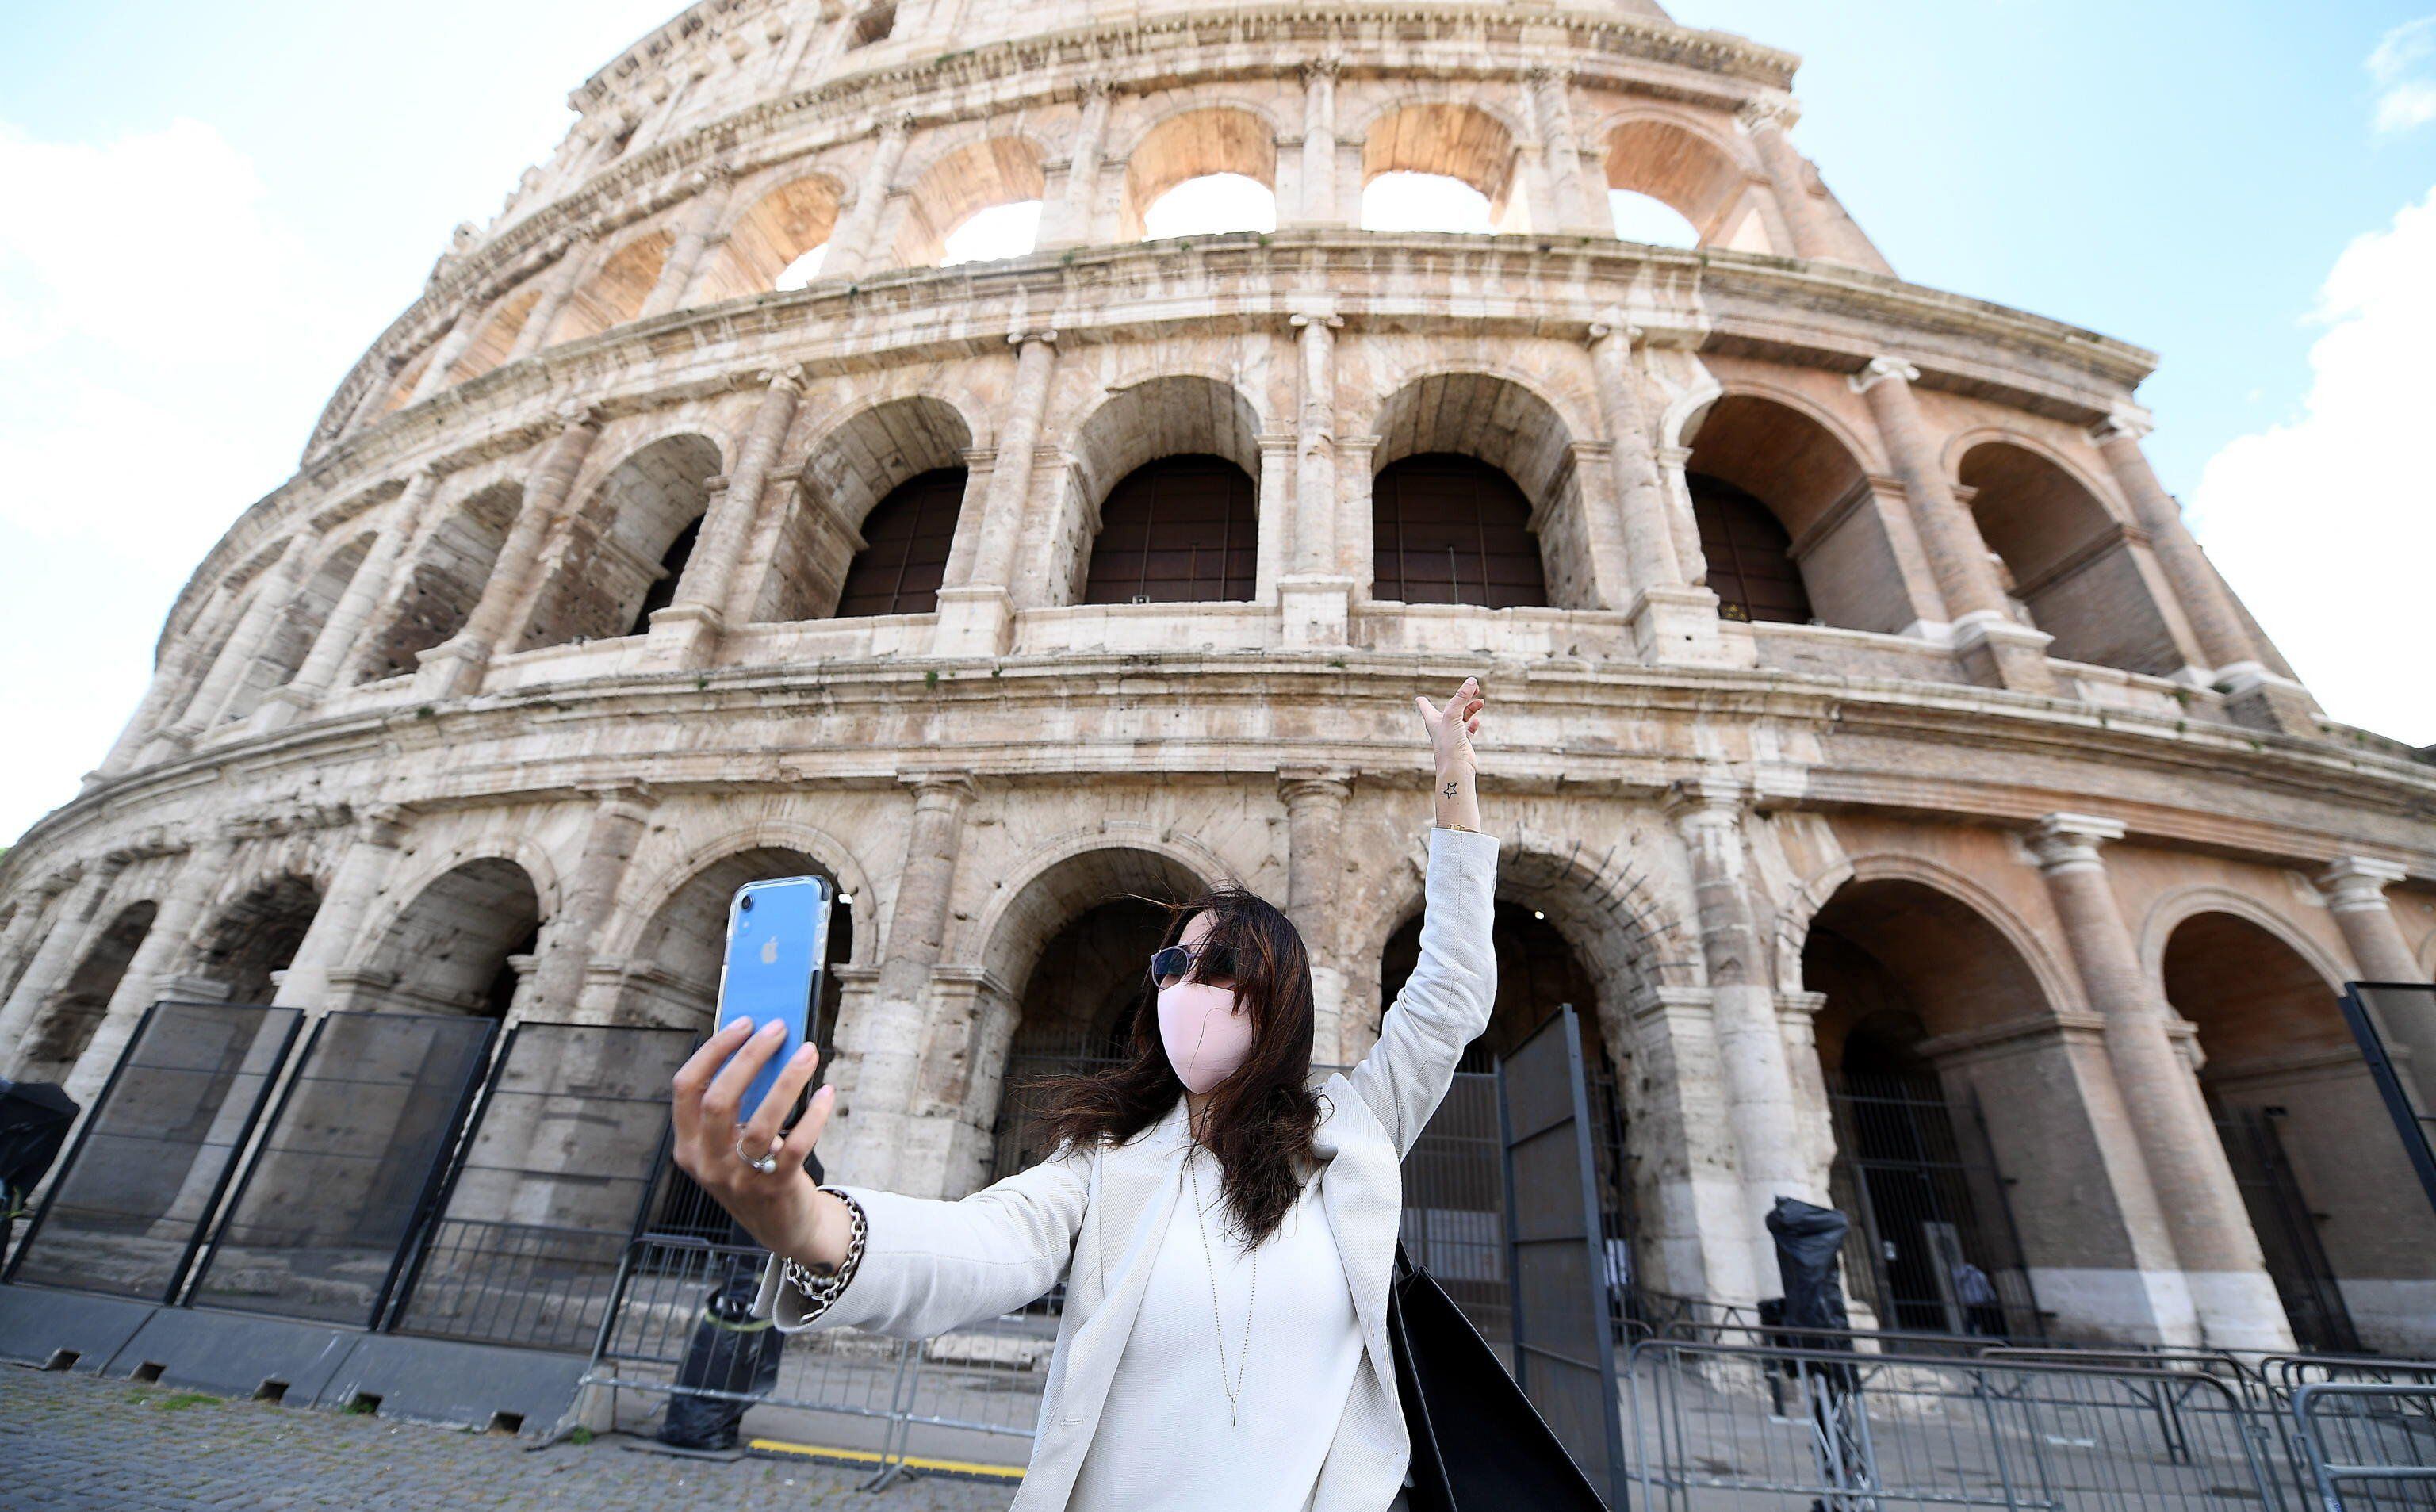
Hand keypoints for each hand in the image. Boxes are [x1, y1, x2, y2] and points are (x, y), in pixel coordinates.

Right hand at [671, 1017, 852, 1266]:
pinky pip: (796, 1146)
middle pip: (719, 1100)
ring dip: (787, 1081)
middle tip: (777, 1029)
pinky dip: (814, 1116)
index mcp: (688, 1146)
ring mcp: (739, 1179)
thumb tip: (764, 1044)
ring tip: (808, 1052)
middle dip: (749, 1057)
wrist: (785, 1229)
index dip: (713, 1051)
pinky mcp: (775, 1189)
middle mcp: (707, 1163)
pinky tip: (827, 1094)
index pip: (686, 1089)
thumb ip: (737, 1106)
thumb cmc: (757, 1172)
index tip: (743, 1023)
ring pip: (760, 1122)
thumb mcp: (730, 1144)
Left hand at [1413, 676, 1484, 775]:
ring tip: (1481, 702)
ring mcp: (1452, 735)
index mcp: (1433, 719)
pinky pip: (1467, 730)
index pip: (1425, 706)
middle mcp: (1441, 727)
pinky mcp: (1462, 744)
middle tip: (1474, 688)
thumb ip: (1461, 696)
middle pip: (1450, 707)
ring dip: (1471, 708)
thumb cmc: (1449, 742)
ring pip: (1461, 717)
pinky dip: (1472, 723)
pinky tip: (1477, 721)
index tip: (1419, 698)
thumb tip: (1472, 680)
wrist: (1456, 767)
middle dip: (1462, 697)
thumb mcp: (1453, 714)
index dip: (1423, 701)